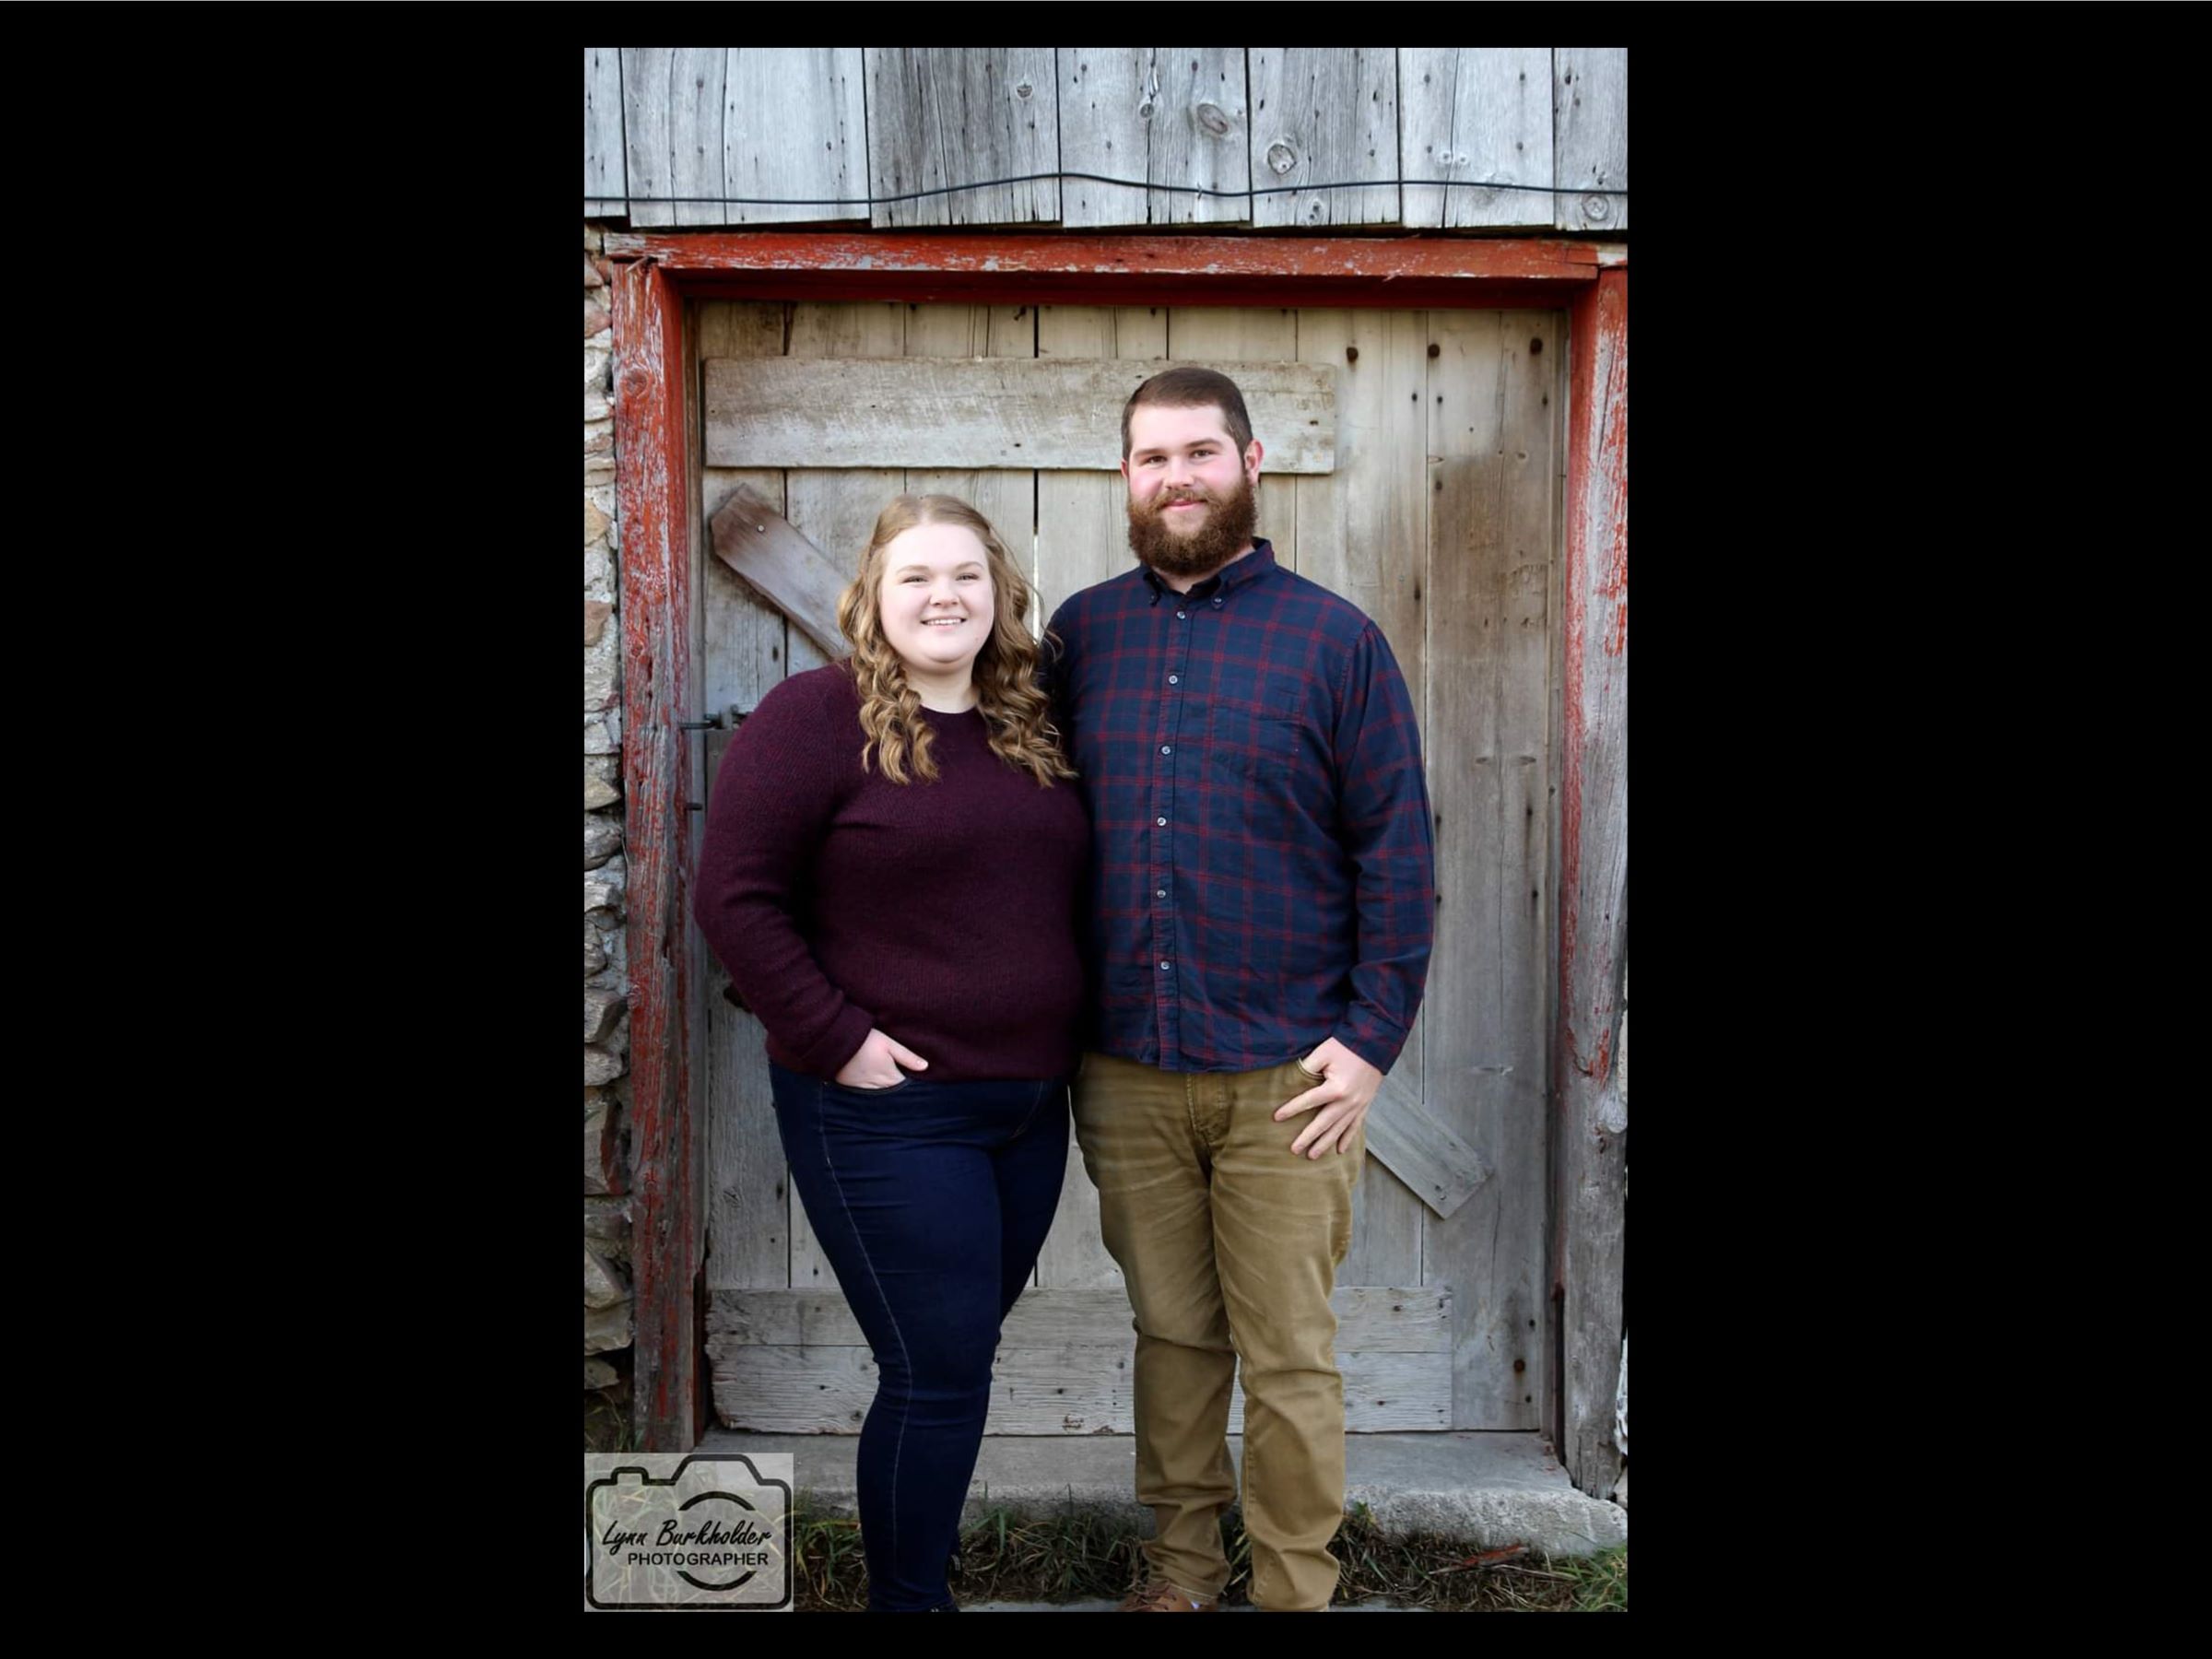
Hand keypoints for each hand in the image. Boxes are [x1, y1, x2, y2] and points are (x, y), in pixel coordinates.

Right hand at [834, 1029, 928, 1088]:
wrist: (835, 1041)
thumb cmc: (864, 1040)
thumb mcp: (888, 1044)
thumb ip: (907, 1056)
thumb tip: (925, 1067)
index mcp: (889, 1076)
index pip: (905, 1088)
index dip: (912, 1088)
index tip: (920, 1087)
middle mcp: (877, 1087)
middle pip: (893, 1095)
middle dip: (900, 1094)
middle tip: (909, 1096)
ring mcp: (864, 1089)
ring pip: (880, 1097)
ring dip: (886, 1096)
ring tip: (892, 1093)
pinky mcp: (852, 1088)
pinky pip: (866, 1095)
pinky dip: (872, 1094)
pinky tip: (876, 1091)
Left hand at [1272, 1038, 1381, 1157]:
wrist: (1374, 1044)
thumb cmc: (1346, 1046)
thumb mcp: (1323, 1052)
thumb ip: (1306, 1067)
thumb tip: (1290, 1079)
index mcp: (1335, 1088)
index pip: (1308, 1102)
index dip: (1291, 1110)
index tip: (1276, 1118)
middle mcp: (1347, 1102)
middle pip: (1323, 1124)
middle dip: (1308, 1138)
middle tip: (1294, 1150)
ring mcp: (1358, 1106)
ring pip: (1339, 1130)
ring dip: (1325, 1144)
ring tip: (1312, 1156)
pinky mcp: (1365, 1105)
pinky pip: (1355, 1127)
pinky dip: (1347, 1139)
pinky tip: (1340, 1151)